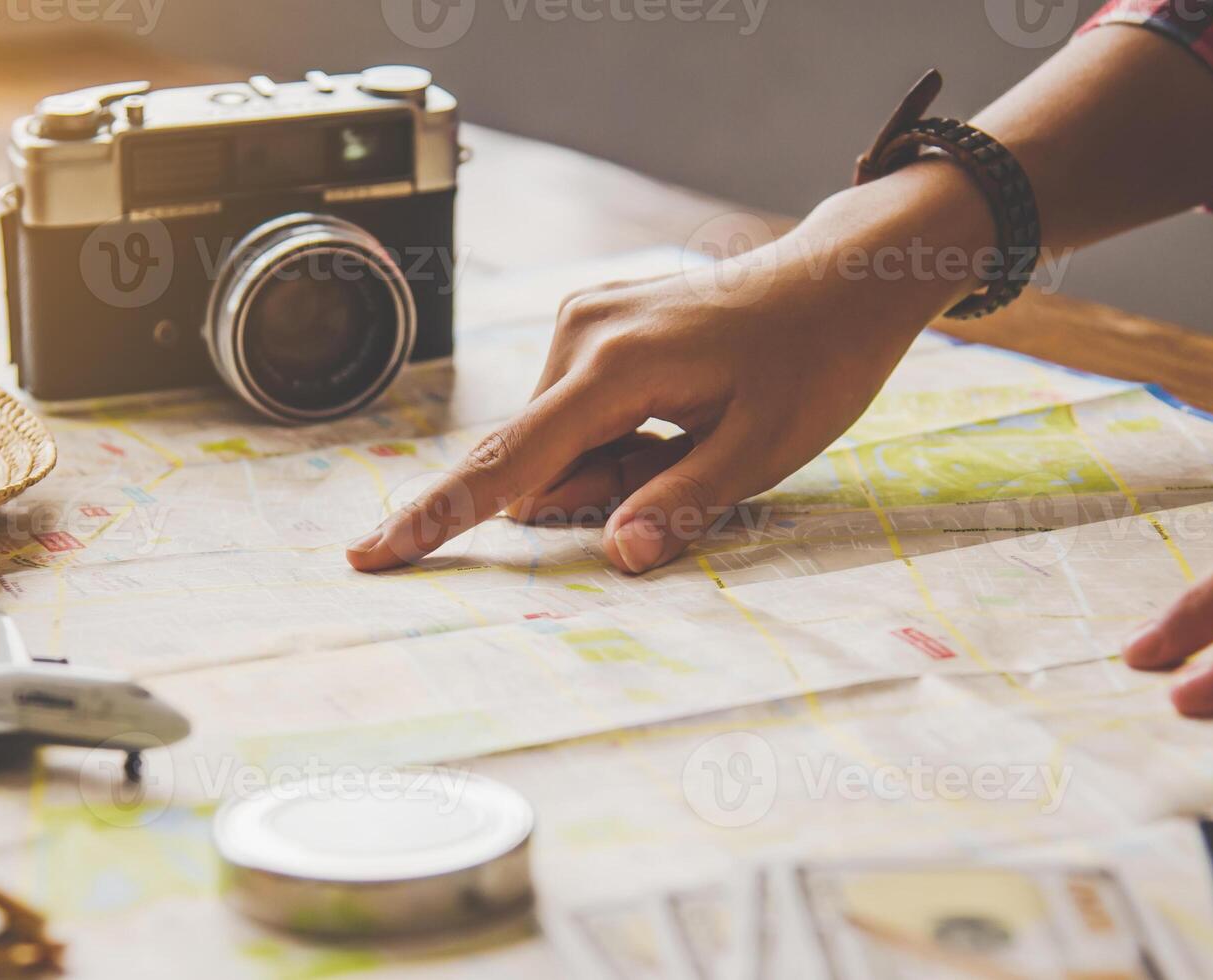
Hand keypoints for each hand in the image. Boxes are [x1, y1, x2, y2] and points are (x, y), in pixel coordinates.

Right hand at [345, 163, 992, 574]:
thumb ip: (683, 506)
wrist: (842, 279)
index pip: (510, 464)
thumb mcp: (765, 451)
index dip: (439, 519)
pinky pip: (578, 413)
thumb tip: (615, 557)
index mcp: (615, 366)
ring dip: (613, 466)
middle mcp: (581, 332)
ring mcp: (583, 320)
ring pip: (559, 444)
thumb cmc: (815, 363)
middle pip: (541, 463)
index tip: (369, 556)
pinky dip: (619, 436)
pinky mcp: (593, 323)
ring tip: (696, 432)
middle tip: (693, 465)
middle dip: (597, 493)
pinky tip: (682, 410)